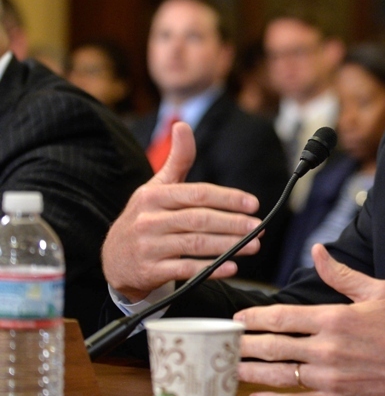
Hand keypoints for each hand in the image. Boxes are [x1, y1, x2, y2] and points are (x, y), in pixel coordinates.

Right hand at [102, 122, 262, 301]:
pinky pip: (185, 270)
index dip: (228, 198)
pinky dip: (210, 269)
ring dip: (228, 246)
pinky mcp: (149, 270)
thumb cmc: (145, 217)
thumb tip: (183, 124)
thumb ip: (177, 159)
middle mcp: (149, 220)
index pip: (197, 194)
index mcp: (154, 196)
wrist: (113, 260)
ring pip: (195, 245)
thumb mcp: (157, 187)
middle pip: (199, 220)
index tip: (253, 204)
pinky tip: (231, 267)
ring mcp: (148, 247)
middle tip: (259, 227)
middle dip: (233, 224)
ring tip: (254, 245)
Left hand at [235, 244, 384, 395]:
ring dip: (251, 371)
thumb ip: (340, 274)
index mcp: (335, 319)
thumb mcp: (377, 290)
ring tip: (229, 367)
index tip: (238, 318)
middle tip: (224, 342)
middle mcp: (328, 350)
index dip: (255, 318)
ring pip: (280, 375)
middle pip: (274, 347)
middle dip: (245, 344)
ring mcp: (331, 378)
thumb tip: (317, 252)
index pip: (283, 318)